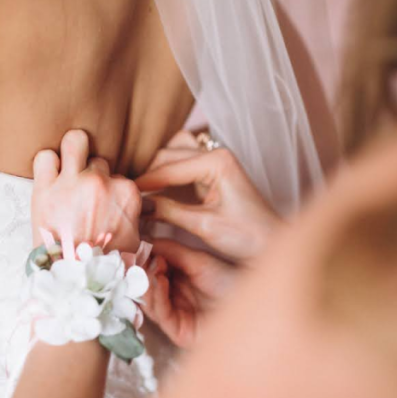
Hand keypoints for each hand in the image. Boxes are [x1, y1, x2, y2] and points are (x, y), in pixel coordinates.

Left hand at [32, 130, 141, 252]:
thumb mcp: (134, 241)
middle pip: (98, 160)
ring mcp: (73, 182)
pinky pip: (45, 156)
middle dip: (90, 172)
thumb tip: (139, 212)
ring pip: (74, 143)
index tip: (98, 204)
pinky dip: (46, 164)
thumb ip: (134, 218)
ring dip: (70, 157)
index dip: (106, 190)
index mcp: (126, 193)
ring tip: (64, 176)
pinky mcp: (46, 188)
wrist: (76, 281)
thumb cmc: (105, 264)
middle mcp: (101, 182)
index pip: (117, 176)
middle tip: (80, 191)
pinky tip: (48, 177)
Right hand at [136, 131, 280, 261]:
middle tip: (130, 200)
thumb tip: (138, 206)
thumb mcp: (204, 226)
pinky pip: (181, 166)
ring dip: (156, 172)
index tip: (124, 198)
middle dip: (149, 177)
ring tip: (143, 197)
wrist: (272, 244)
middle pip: (168, 155)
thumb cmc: (247, 236)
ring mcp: (215, 161)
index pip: (169, 168)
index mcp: (217, 160)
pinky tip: (157, 196)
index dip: (144, 184)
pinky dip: (166, 177)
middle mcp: (216, 153)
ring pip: (172, 156)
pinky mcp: (212, 173)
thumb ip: (169, 212)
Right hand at [144, 239, 235, 347]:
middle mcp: (173, 301)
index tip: (135, 248)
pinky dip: (157, 297)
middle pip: (146, 290)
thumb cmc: (230, 282)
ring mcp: (175, 318)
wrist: (253, 305)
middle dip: (140, 273)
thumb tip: (146, 242)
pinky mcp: (179, 333)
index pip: (150, 274)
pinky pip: (162, 315)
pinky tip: (159, 281)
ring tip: (148, 268)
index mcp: (176, 284)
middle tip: (136, 259)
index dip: (142, 262)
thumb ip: (172, 252)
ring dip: (146, 284)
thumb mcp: (198, 261)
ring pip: (150, 303)